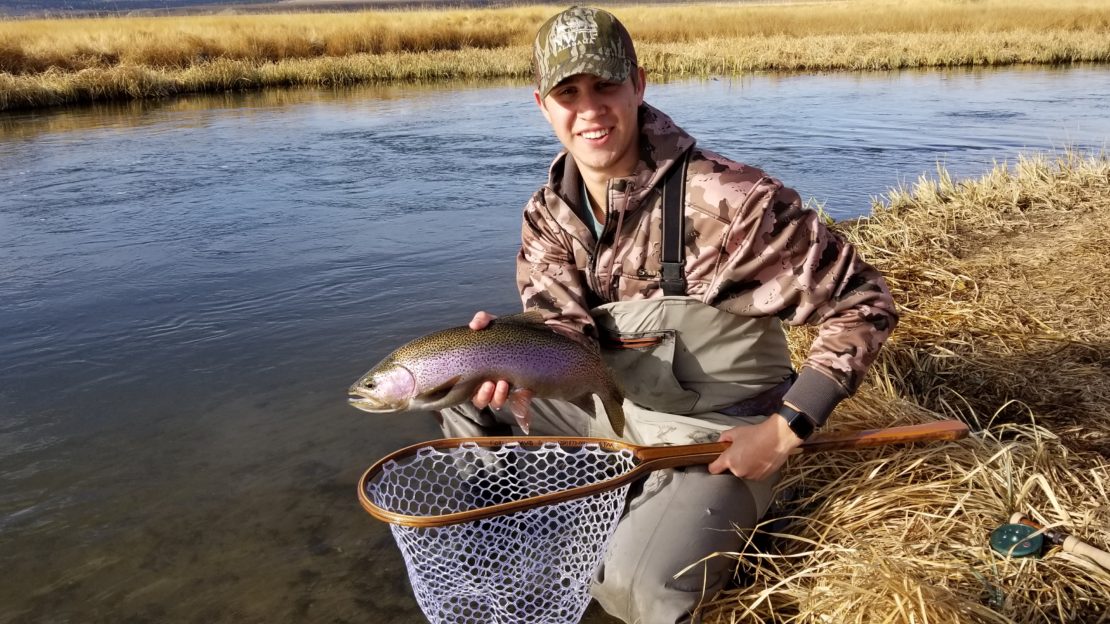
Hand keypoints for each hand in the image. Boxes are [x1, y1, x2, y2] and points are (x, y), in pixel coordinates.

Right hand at [465, 312, 535, 432]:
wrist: (533, 336)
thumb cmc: (507, 333)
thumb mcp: (495, 324)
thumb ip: (483, 319)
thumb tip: (474, 326)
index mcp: (480, 373)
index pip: (470, 390)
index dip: (474, 391)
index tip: (483, 381)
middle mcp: (491, 384)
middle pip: (481, 400)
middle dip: (484, 395)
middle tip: (491, 384)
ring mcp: (507, 389)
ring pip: (497, 402)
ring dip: (498, 397)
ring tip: (504, 384)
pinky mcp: (523, 391)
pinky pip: (519, 403)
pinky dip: (520, 401)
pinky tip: (524, 392)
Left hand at [707, 415, 802, 479]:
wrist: (777, 438)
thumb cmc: (758, 434)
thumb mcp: (736, 432)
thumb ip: (723, 438)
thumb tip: (720, 442)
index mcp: (729, 460)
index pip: (714, 469)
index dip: (714, 465)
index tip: (715, 463)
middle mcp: (739, 470)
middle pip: (731, 470)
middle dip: (734, 462)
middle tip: (742, 451)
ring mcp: (751, 475)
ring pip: (743, 472)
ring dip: (746, 466)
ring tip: (753, 453)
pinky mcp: (761, 477)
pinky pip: (754, 474)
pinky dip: (755, 468)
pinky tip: (760, 458)